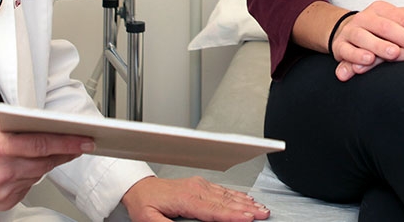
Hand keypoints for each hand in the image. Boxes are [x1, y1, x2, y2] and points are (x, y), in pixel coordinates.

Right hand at [0, 109, 93, 212]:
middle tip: (80, 143)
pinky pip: (28, 187)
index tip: (85, 140)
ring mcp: (3, 189)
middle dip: (66, 152)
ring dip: (47, 163)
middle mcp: (2, 171)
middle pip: (46, 161)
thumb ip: (13, 119)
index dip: (67, 142)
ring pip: (39, 174)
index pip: (42, 144)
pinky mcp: (4, 202)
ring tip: (51, 151)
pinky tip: (23, 166)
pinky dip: (31, 175)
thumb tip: (42, 121)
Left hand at [121, 175, 269, 221]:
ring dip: (245, 202)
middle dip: (246, 208)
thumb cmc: (145, 203)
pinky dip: (237, 195)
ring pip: (227, 195)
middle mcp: (195, 189)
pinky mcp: (201, 185)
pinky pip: (223, 190)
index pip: (213, 209)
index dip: (231, 214)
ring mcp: (199, 186)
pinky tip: (246, 199)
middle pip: (225, 201)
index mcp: (185, 198)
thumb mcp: (148, 219)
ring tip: (260, 208)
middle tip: (263, 214)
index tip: (247, 218)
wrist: (140, 188)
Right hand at [332, 0, 403, 80]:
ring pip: (364, 37)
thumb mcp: (396, 21)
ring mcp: (351, 31)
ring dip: (379, 46)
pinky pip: (346, 51)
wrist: (348, 33)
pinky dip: (355, 56)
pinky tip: (367, 61)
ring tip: (394, 53)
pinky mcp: (339, 46)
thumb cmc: (379, 30)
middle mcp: (365, 17)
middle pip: (386, 27)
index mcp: (381, 9)